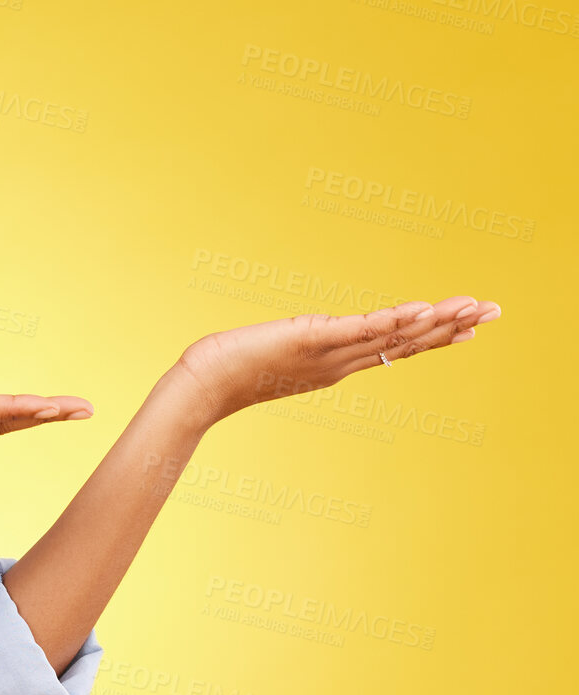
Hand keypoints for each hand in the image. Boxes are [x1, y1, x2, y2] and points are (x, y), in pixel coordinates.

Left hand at [174, 295, 502, 425]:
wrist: (201, 387)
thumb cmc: (227, 371)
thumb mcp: (274, 353)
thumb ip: (297, 345)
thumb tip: (310, 332)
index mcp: (334, 364)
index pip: (392, 347)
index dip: (432, 336)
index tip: (468, 326)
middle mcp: (339, 362)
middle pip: (404, 342)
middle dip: (451, 327)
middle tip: (493, 311)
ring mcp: (328, 353)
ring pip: (392, 336)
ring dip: (435, 321)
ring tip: (473, 307)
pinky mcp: (310, 340)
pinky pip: (359, 330)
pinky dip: (393, 320)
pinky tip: (422, 310)